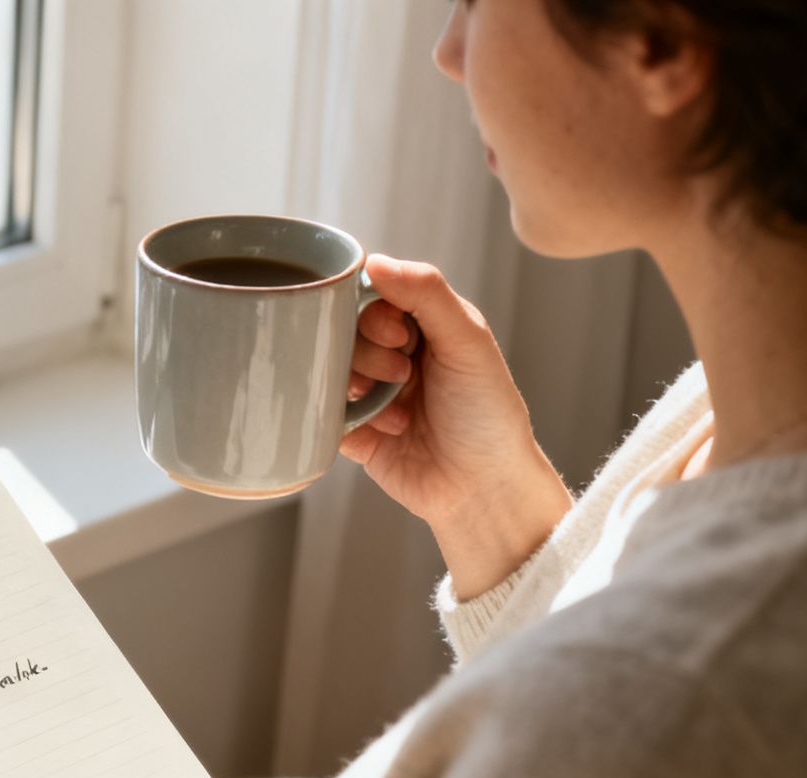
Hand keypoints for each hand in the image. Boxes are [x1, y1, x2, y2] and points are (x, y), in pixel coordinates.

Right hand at [343, 254, 573, 599]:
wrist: (480, 488)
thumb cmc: (487, 415)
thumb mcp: (467, 342)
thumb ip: (426, 293)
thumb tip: (373, 259)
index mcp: (423, 325)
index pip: (373, 293)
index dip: (375, 308)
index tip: (401, 333)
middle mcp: (393, 354)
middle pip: (344, 328)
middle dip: (368, 350)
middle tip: (401, 373)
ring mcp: (368, 392)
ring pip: (327, 367)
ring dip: (359, 385)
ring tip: (396, 408)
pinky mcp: (350, 430)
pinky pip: (319, 411)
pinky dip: (343, 417)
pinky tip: (380, 429)